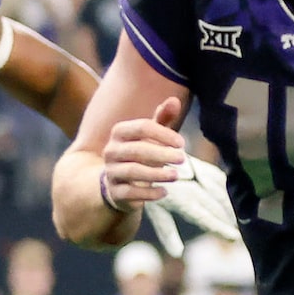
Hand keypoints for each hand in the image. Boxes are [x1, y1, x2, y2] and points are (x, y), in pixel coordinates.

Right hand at [98, 96, 189, 212]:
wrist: (120, 182)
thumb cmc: (140, 153)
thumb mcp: (151, 135)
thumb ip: (162, 118)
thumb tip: (174, 100)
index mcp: (120, 132)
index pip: (142, 127)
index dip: (164, 134)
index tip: (182, 143)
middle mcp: (111, 151)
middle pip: (137, 149)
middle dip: (162, 153)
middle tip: (182, 159)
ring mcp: (111, 172)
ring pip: (133, 171)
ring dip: (157, 173)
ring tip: (176, 175)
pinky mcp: (114, 192)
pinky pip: (130, 193)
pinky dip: (149, 193)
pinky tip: (164, 192)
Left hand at [147, 153, 242, 247]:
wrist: (148, 158)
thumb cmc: (150, 189)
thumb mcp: (156, 213)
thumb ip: (168, 233)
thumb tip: (177, 254)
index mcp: (182, 202)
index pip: (206, 219)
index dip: (220, 228)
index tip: (234, 237)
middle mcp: (193, 189)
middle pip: (217, 208)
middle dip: (230, 220)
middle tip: (241, 234)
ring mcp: (199, 176)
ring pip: (222, 193)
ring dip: (231, 207)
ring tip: (240, 219)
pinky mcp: (203, 167)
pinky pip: (221, 181)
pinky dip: (228, 191)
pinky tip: (235, 199)